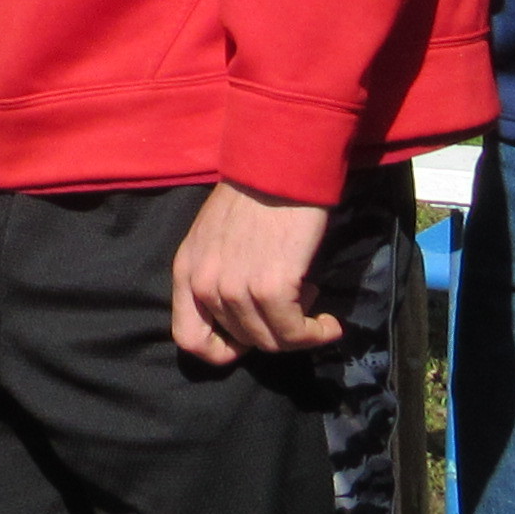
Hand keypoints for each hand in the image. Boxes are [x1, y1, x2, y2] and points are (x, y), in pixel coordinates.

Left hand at [170, 181, 343, 362]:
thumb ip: (217, 273)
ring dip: (298, 332)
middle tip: (293, 304)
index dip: (221, 349)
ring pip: (269, 342)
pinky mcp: (270, 287)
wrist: (280, 164)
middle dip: (271, 330)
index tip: (250, 339)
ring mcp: (235, 288)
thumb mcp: (214, 237)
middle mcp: (204, 284)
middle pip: (239, 341)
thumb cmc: (254, 193)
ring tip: (311, 301)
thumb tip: (242, 314)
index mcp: (185, 270)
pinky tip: (329, 323)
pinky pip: (294, 333)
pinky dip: (316, 334)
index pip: (188, 338)